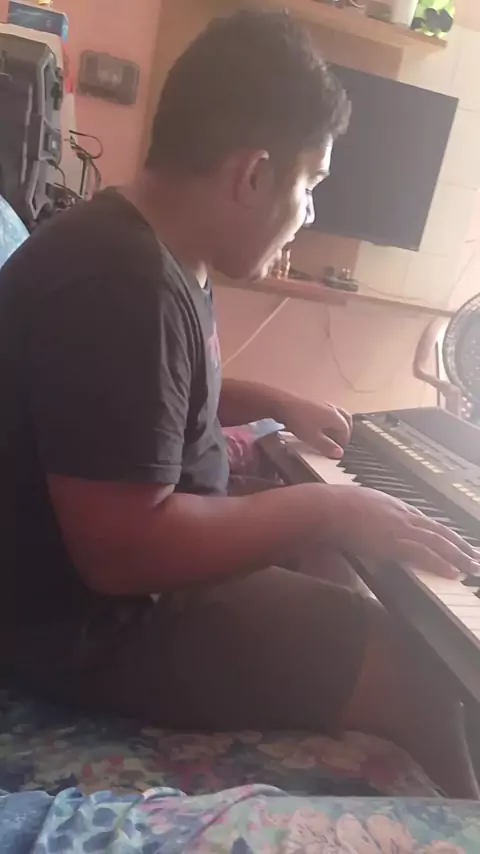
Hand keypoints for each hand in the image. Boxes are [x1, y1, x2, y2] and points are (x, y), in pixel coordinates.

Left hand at [279, 398, 352, 458]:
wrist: (283, 404)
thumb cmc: (300, 422)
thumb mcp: (312, 438)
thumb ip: (326, 446)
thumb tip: (340, 454)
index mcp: (335, 417)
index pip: (346, 429)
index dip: (344, 441)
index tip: (338, 450)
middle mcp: (332, 408)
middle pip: (346, 419)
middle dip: (345, 430)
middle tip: (340, 441)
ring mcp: (324, 403)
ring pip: (337, 414)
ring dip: (337, 424)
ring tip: (331, 434)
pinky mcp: (315, 402)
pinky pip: (328, 411)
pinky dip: (329, 420)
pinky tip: (320, 425)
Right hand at [328, 485, 479, 578]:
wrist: (327, 507)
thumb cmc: (334, 506)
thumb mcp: (358, 505)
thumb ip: (370, 514)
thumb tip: (369, 521)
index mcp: (395, 507)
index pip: (427, 523)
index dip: (445, 534)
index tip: (458, 543)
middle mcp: (403, 516)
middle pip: (440, 531)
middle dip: (461, 545)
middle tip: (477, 556)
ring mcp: (400, 528)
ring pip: (438, 542)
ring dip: (459, 556)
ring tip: (474, 566)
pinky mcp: (393, 542)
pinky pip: (424, 554)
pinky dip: (441, 563)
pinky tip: (454, 571)